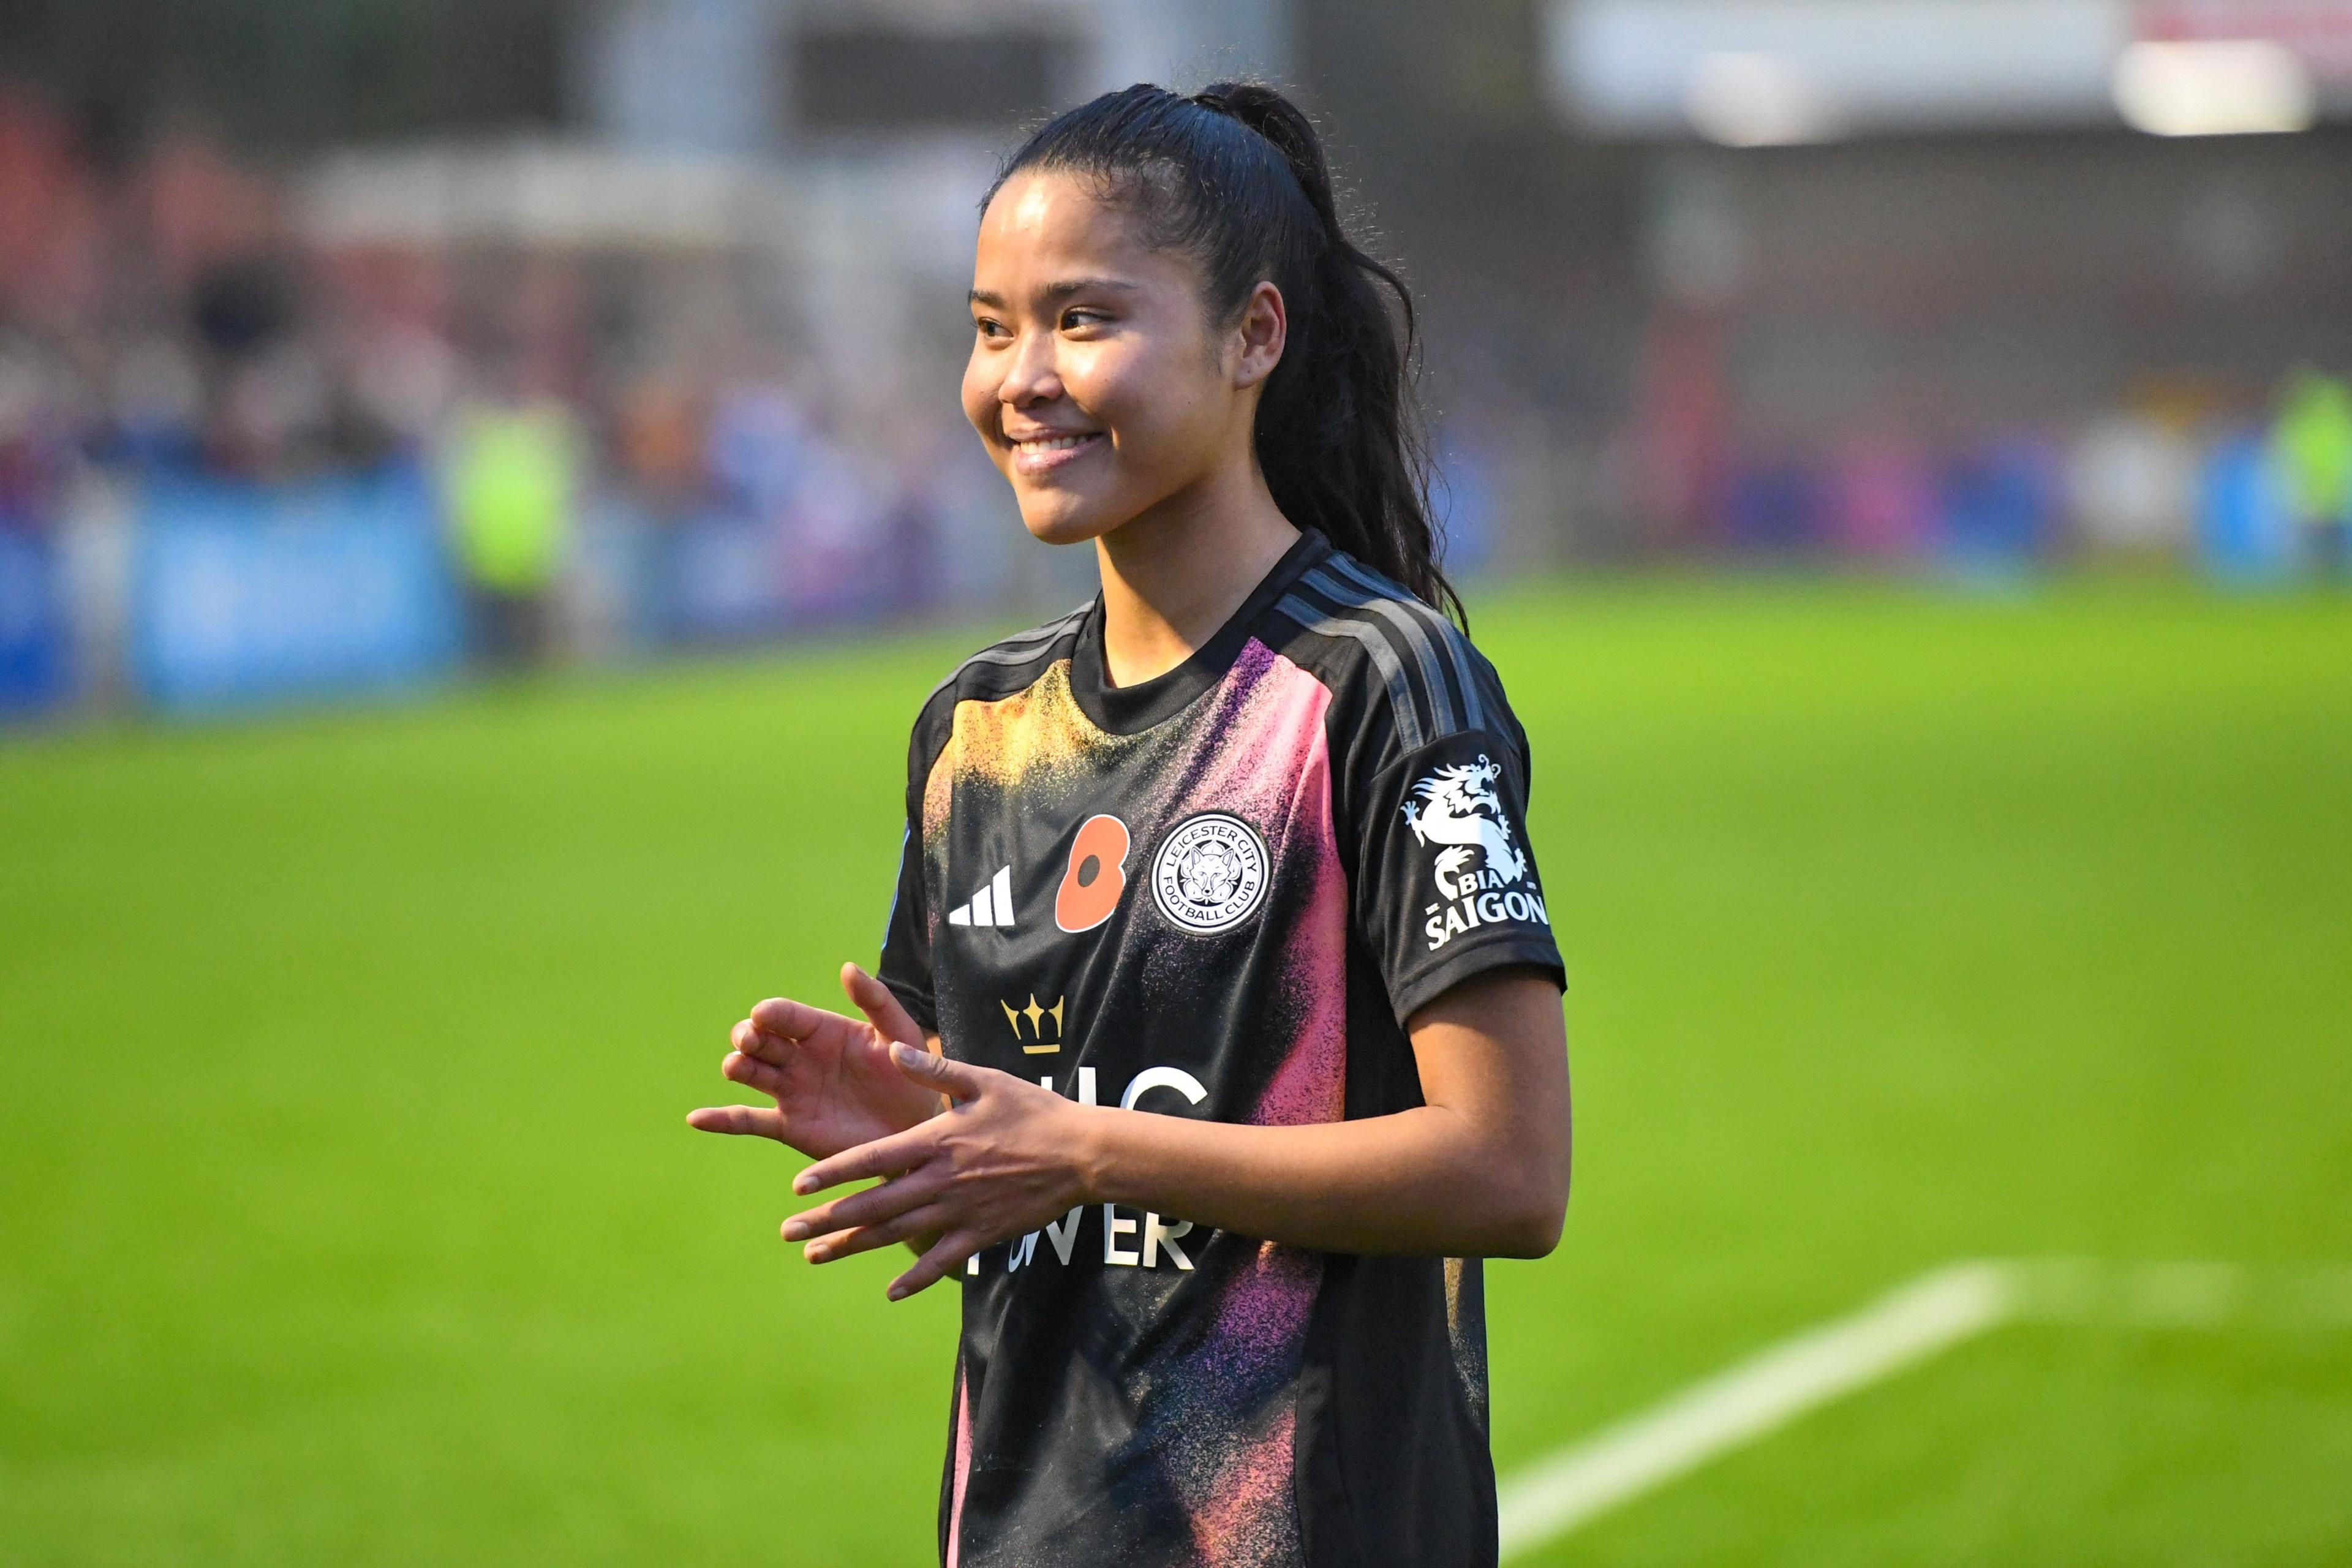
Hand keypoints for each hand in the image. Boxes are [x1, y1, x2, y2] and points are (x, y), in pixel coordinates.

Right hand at [687, 964, 944, 1160]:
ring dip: (738, 1066)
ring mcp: (791, 1091)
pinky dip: (721, 1120)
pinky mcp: (790, 1125)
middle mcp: (799, 1057)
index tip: (764, 1015)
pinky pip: (749, 1121)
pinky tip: (697, 1118)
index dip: (771, 1013)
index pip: (786, 1016)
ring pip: (751, 1073)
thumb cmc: (910, 1076)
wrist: (916, 1130)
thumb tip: (848, 967)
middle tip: (752, 1039)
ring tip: (738, 1067)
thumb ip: (876, 1001)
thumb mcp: (900, 1035)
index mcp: (822, 1031)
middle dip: (749, 1036)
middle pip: (760, 1040)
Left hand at [782, 1043, 1093, 1299]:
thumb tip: (889, 1049)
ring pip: (897, 1234)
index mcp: (936, 1140)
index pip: (873, 1160)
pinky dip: (916, 1277)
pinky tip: (891, 1291)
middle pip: (874, 1205)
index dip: (833, 1174)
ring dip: (854, 1247)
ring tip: (816, 1257)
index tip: (798, 1186)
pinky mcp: (983, 1233)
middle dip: (827, 1219)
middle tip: (789, 1231)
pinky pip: (943, 1260)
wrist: (1080, 1153)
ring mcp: (960, 1211)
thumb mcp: (983, 1079)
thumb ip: (933, 1068)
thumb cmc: (1033, 1110)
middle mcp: (940, 1180)